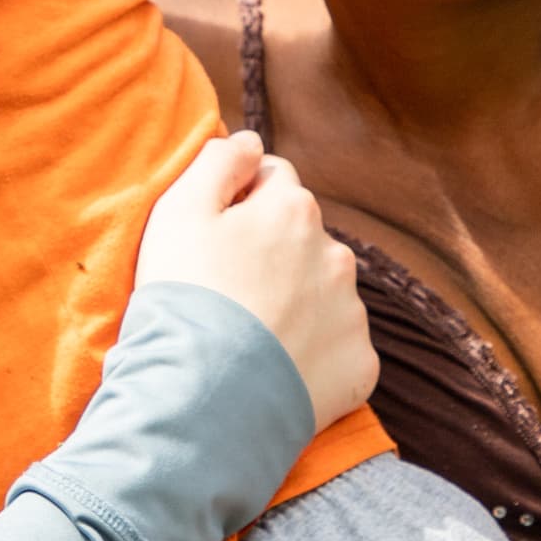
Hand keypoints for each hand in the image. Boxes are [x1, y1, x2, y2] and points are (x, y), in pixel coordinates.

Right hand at [134, 134, 373, 435]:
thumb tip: (250, 140)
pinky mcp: (361, 367)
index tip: (214, 240)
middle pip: (304, 239)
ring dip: (297, 303)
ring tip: (250, 338)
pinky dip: (314, 356)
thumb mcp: (178, 211)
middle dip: (275, 254)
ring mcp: (353, 313)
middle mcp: (336, 254)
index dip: (240, 205)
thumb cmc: (183, 300)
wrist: (205, 401)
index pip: (274, 182)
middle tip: (228, 294)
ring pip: (325, 293)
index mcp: (294, 209)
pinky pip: (339, 350)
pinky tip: (276, 371)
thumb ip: (217, 161)